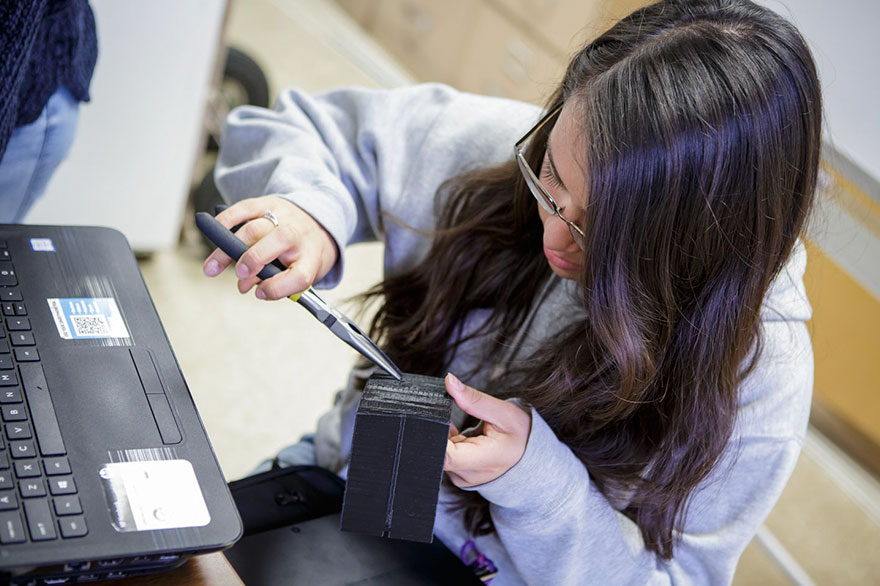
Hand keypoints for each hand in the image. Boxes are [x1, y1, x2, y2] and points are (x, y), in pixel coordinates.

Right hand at [202, 195, 337, 299]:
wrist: (315, 224)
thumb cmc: (303, 256)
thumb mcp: (300, 273)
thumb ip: (275, 282)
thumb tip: (244, 285)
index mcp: (312, 257)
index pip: (300, 275)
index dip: (278, 287)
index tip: (260, 293)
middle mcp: (300, 234)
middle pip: (279, 241)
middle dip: (255, 258)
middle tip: (239, 274)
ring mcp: (284, 216)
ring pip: (254, 228)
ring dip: (229, 249)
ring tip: (212, 268)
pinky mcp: (267, 203)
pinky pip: (244, 209)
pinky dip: (226, 220)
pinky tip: (214, 233)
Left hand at [443, 374, 531, 487]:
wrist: (532, 458)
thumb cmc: (522, 435)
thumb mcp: (503, 412)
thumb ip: (473, 399)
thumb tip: (449, 381)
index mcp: (484, 461)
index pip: (446, 456)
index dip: (434, 436)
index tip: (434, 417)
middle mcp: (470, 475)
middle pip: (438, 452)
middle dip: (438, 430)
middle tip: (450, 415)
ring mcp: (463, 477)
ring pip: (439, 453)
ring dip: (444, 436)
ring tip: (463, 428)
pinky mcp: (458, 475)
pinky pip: (445, 455)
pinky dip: (448, 442)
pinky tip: (461, 435)